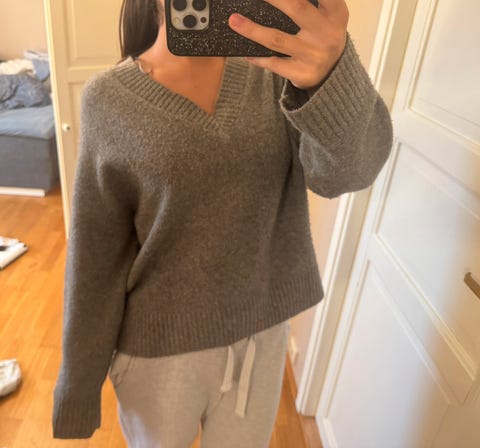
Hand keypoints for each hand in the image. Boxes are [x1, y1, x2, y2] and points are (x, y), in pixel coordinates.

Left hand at [228, 0, 348, 89]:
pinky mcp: (303, 74)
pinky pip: (274, 64)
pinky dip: (258, 58)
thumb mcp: (327, 14)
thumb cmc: (323, 34)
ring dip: (252, 30)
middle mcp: (327, 33)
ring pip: (277, 40)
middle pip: (297, 8)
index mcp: (336, 12)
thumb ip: (309, 2)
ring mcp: (314, 56)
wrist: (334, 73)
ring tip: (234, 20)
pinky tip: (245, 53)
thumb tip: (275, 1)